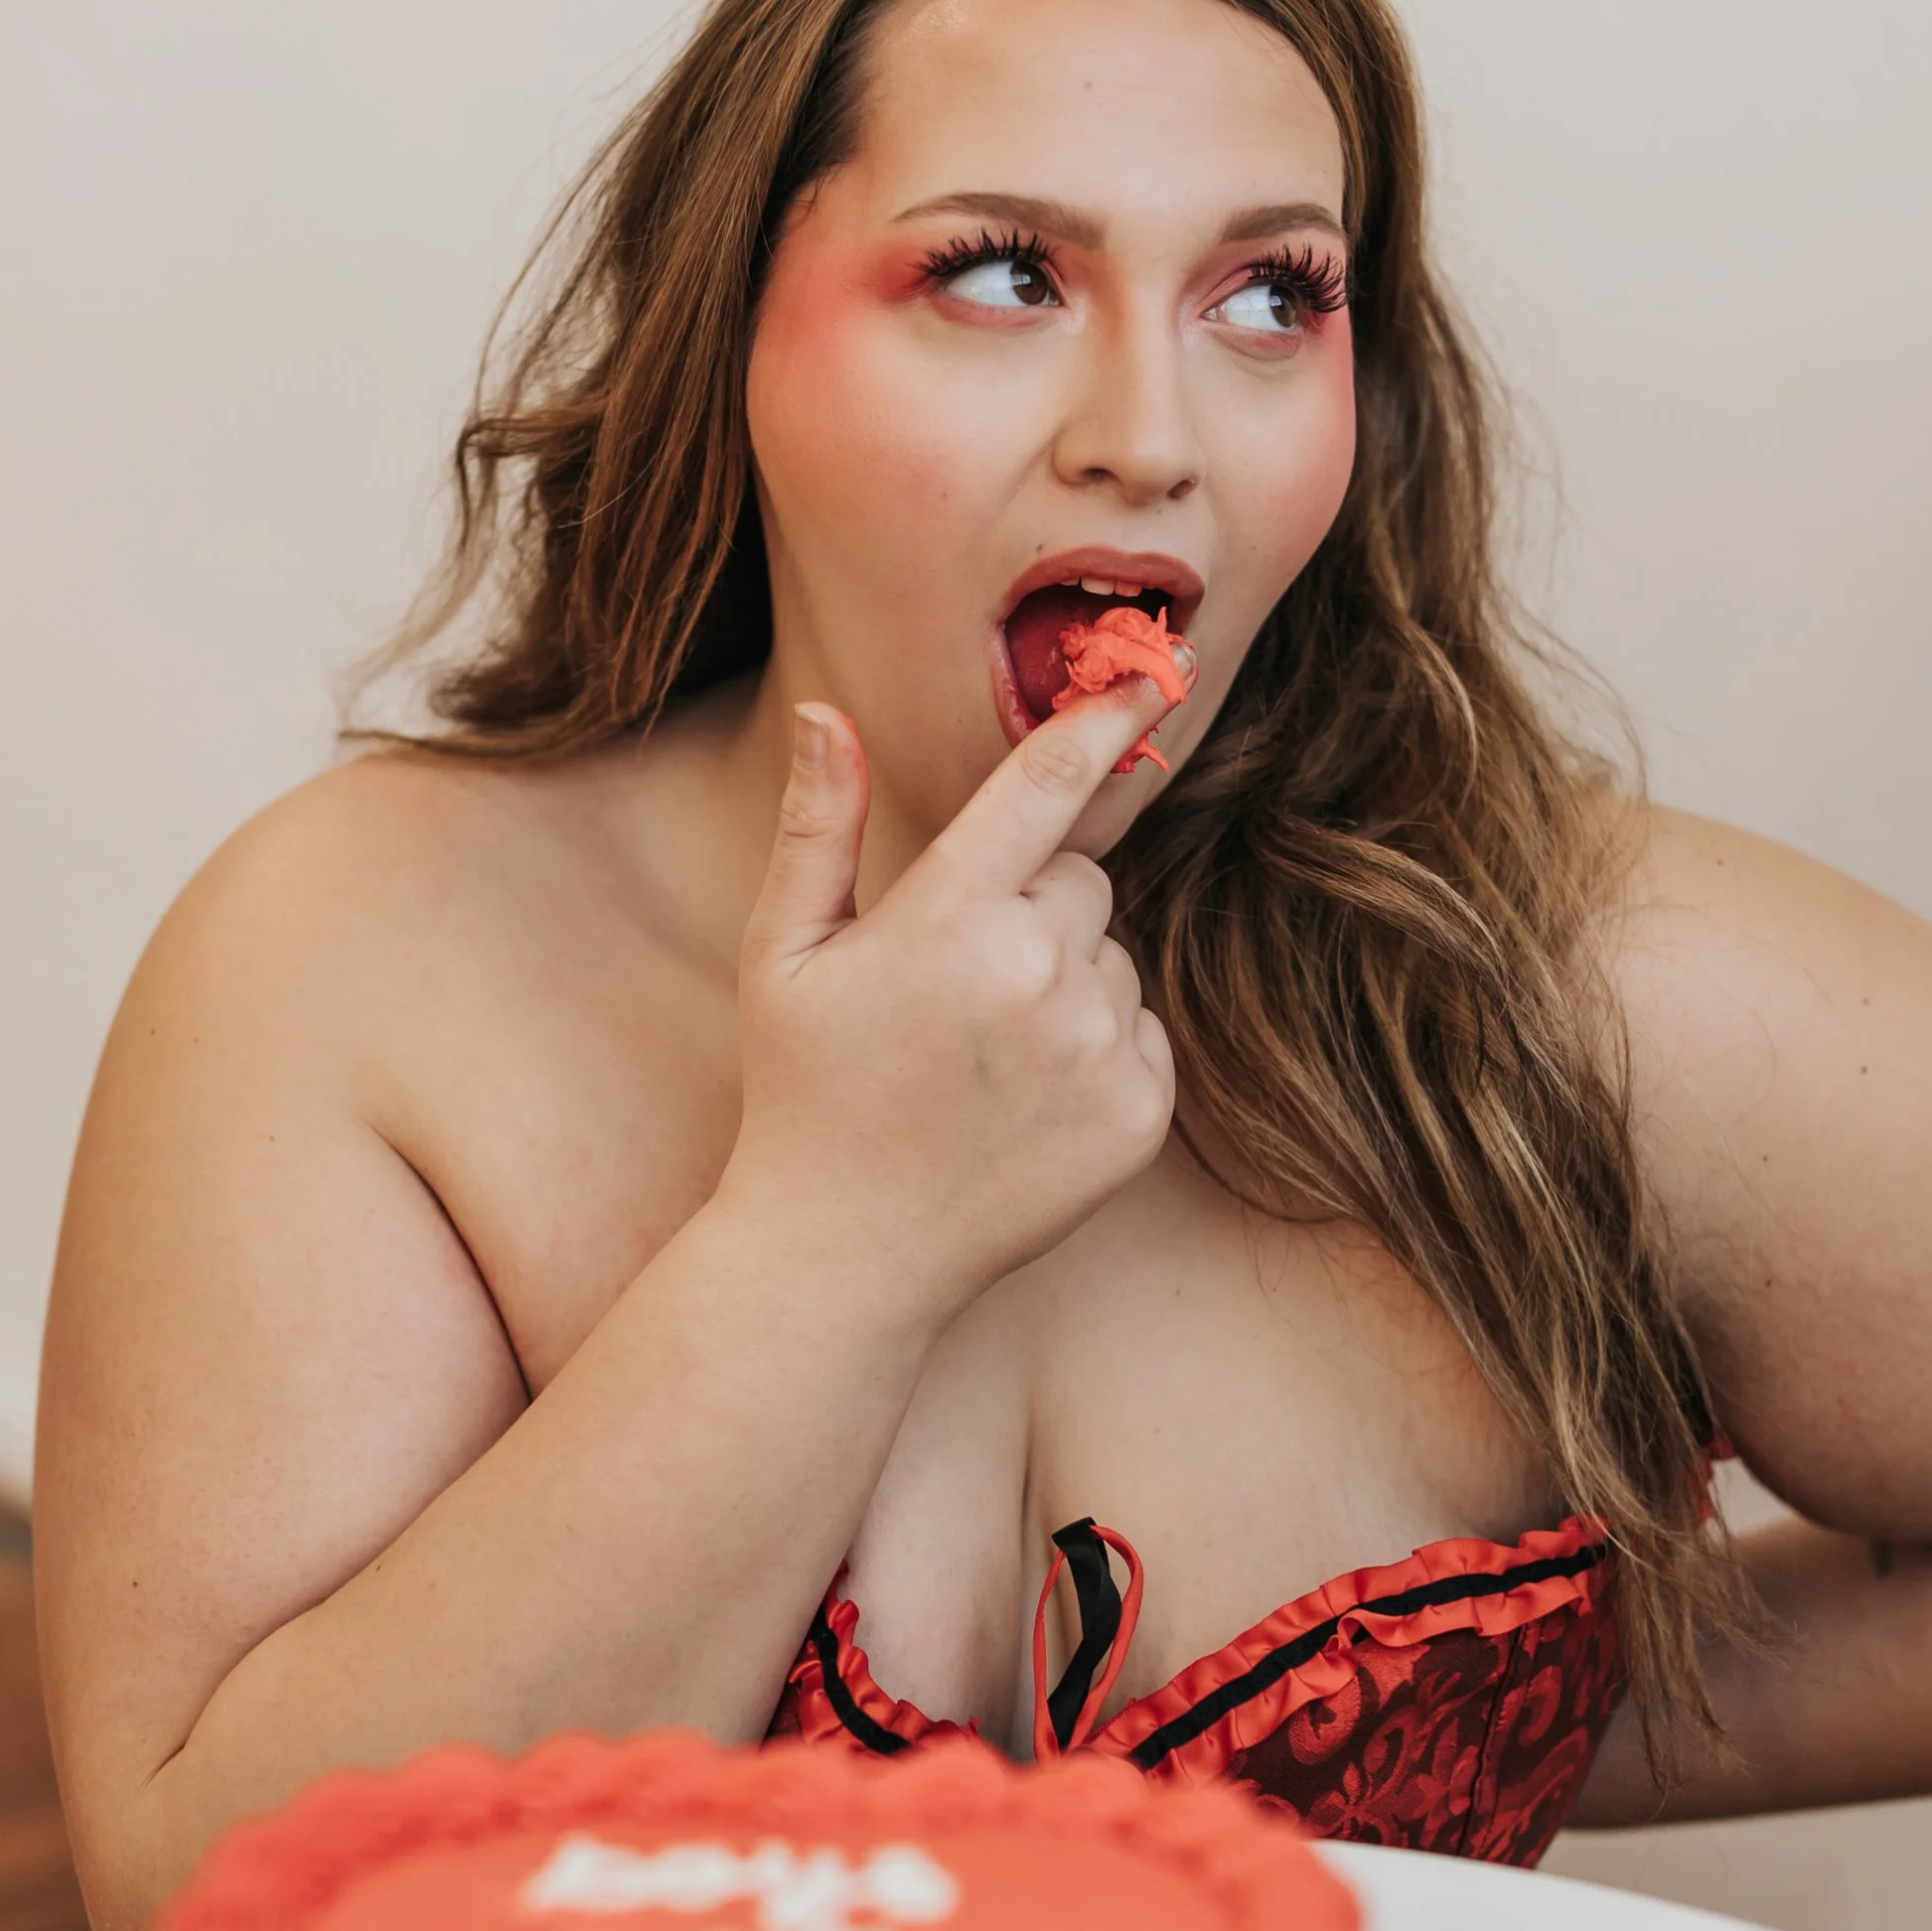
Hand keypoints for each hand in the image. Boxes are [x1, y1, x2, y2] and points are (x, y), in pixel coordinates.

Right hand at [728, 683, 1178, 1330]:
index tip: (1150, 674)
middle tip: (954, 986)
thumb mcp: (781, 955)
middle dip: (1031, 908)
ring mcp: (1096, 1051)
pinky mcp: (1139, 1115)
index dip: (1098, 724)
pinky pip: (1143, 1034)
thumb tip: (828, 711)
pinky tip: (1024, 1102)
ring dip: (1065, 985)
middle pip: (1081, 880)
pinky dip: (1100, 1055)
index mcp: (947, 921)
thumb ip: (817, 826)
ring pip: (1113, 959)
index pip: (1045, 790)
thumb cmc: (803, 1094)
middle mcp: (1036, 976)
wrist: (848, 1255)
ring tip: (982, 1057)